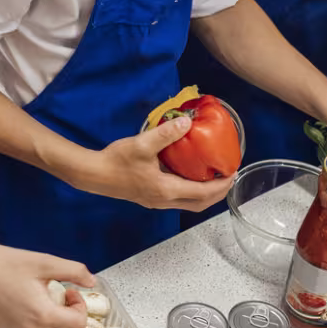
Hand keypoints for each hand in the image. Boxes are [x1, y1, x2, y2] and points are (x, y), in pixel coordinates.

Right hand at [0, 240, 92, 327]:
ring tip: (55, 314)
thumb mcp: (45, 262)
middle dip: (74, 322)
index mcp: (43, 315)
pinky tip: (37, 315)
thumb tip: (92, 281)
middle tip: (65, 302)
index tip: (71, 292)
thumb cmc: (8, 263)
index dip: (81, 307)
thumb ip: (74, 270)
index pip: (78, 325)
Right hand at [70, 117, 232, 211]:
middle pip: (199, 204)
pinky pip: (178, 199)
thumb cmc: (116, 161)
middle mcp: (164, 201)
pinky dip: (191, 192)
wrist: (93, 175)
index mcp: (166, 189)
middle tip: (228, 178)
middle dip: (218, 194)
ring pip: (189, 204)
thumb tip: (187, 122)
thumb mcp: (143, 144)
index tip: (233, 173)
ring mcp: (156, 202)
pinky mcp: (150, 198)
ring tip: (214, 179)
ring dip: (205, 195)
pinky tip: (189, 176)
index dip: (221, 185)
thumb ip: (166, 133)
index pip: (202, 193)